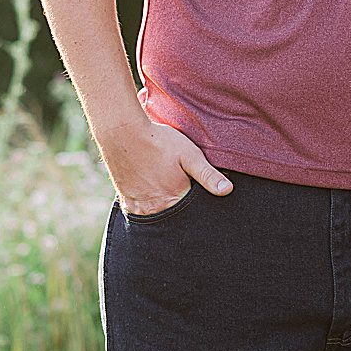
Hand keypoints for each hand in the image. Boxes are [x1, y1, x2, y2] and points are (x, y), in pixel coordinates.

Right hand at [102, 118, 232, 216]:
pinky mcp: (126, 201)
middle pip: (175, 216)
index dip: (197, 203)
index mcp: (175, 199)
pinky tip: (151, 191)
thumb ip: (208, 175)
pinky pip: (140, 212)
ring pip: (158, 215)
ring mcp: (139, 207)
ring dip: (164, 208)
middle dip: (181, 208)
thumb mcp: (189, 155)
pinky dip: (148, 206)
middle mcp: (156, 209)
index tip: (198, 194)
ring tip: (165, 188)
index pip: (192, 212)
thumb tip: (228, 191)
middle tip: (178, 187)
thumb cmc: (159, 142)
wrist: (122, 134)